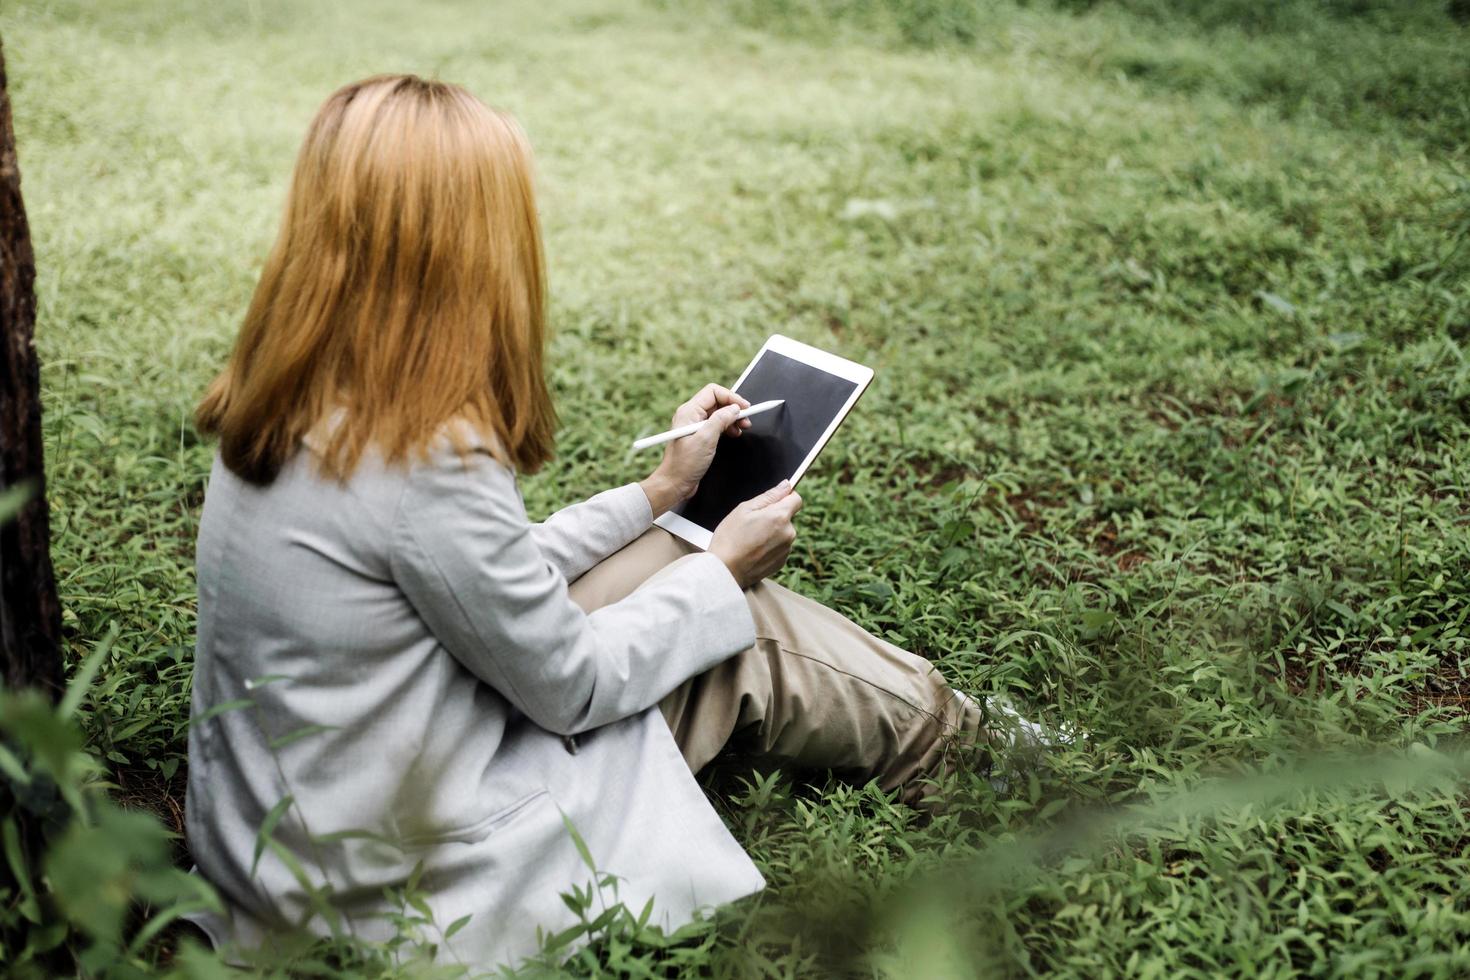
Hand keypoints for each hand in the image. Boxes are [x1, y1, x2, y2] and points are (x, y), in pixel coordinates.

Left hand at [641, 384, 750, 515]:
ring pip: (718, 413)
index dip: (731, 397)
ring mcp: (695, 426)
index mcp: (689, 411)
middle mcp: (691, 415)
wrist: (674, 483)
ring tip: (743, 428)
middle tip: (746, 420)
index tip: (745, 407)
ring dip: (732, 418)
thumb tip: (735, 409)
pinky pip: (716, 424)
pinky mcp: (699, 436)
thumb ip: (721, 420)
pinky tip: (734, 434)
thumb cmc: (684, 464)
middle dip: (734, 408)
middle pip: (717, 401)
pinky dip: (727, 427)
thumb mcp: (706, 440)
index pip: (713, 392)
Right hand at [708, 480, 802, 588]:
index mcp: (780, 516)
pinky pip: (779, 547)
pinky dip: (770, 547)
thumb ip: (769, 496)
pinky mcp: (782, 562)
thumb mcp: (744, 509)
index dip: (785, 497)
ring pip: (783, 533)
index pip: (796, 499)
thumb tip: (786, 485)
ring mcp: (786, 549)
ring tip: (750, 539)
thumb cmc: (730, 538)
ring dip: (772, 533)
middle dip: (774, 517)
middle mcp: (789, 533)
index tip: (773, 501)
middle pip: (788, 517)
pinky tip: (753, 550)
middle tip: (752, 523)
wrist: (725, 570)